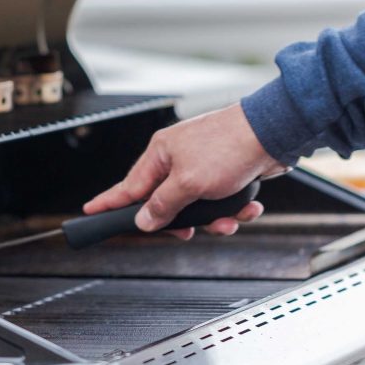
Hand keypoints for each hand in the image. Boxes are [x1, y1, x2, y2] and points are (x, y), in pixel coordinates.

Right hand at [83, 103, 284, 239]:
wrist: (273, 134)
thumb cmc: (230, 145)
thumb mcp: (188, 183)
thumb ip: (163, 205)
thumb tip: (145, 220)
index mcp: (161, 153)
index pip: (128, 186)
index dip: (109, 202)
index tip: (91, 211)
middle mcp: (179, 158)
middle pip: (165, 203)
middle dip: (182, 221)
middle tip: (188, 231)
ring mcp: (203, 165)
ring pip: (196, 207)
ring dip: (213, 219)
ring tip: (227, 220)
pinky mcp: (225, 173)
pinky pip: (219, 201)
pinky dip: (232, 209)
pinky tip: (245, 207)